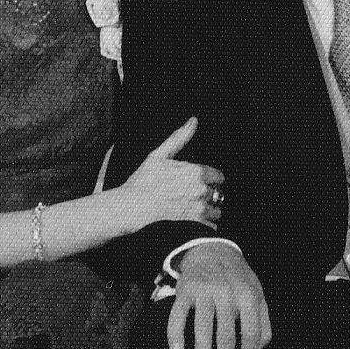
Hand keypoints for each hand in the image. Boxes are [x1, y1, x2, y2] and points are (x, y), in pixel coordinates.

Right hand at [122, 118, 224, 234]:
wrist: (131, 208)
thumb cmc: (143, 182)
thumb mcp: (159, 155)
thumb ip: (179, 138)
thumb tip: (193, 121)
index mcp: (197, 172)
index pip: (218, 176)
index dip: (209, 179)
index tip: (199, 182)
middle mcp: (202, 191)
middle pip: (218, 193)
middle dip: (208, 195)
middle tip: (192, 196)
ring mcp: (200, 210)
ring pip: (216, 211)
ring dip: (209, 211)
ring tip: (192, 210)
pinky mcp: (195, 226)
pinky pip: (210, 227)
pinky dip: (204, 226)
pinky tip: (191, 222)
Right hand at [167, 242, 271, 348]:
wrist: (213, 252)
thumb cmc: (238, 281)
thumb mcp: (257, 296)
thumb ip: (262, 323)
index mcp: (248, 296)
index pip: (251, 333)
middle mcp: (227, 293)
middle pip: (226, 335)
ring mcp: (204, 291)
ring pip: (202, 328)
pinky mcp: (185, 290)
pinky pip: (178, 316)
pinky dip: (175, 334)